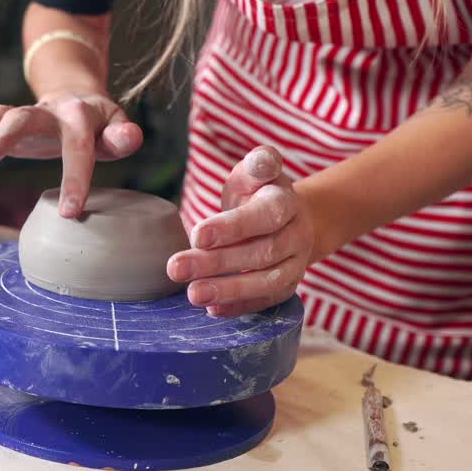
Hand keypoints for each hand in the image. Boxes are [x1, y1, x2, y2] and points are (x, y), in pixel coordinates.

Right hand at [0, 92, 142, 217]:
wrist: (76, 96)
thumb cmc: (99, 124)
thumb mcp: (115, 127)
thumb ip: (122, 136)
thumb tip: (131, 138)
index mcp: (80, 117)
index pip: (78, 150)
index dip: (75, 180)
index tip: (70, 213)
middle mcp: (49, 112)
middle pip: (22, 119)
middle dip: (0, 139)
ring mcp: (27, 115)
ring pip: (0, 117)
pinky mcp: (11, 121)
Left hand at [166, 146, 313, 316]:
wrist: (286, 219)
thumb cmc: (258, 192)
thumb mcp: (254, 172)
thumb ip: (257, 164)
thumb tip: (262, 160)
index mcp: (286, 203)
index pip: (265, 216)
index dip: (233, 227)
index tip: (197, 234)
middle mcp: (296, 235)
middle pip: (261, 253)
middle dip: (217, 262)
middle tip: (176, 269)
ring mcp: (295, 264)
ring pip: (267, 282)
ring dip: (229, 290)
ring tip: (192, 294)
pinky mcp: (286, 287)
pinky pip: (266, 302)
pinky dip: (239, 307)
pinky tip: (212, 310)